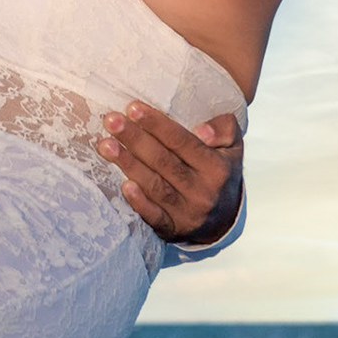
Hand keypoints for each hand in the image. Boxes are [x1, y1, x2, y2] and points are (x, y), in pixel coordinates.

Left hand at [95, 103, 243, 243]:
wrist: (225, 220)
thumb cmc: (220, 172)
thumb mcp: (233, 146)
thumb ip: (224, 129)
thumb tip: (202, 131)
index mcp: (216, 167)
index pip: (182, 141)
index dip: (156, 124)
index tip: (133, 107)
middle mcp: (202, 191)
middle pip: (163, 161)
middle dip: (135, 139)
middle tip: (111, 121)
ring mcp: (187, 213)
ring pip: (154, 186)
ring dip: (128, 164)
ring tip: (105, 145)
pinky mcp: (173, 229)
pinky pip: (154, 217)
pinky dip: (139, 203)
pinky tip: (123, 186)